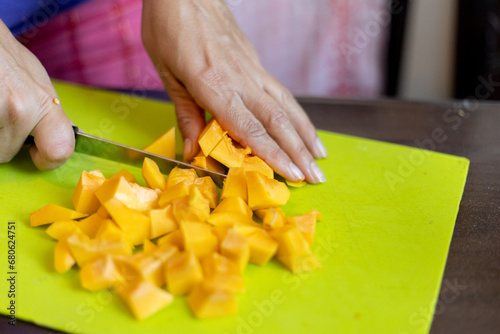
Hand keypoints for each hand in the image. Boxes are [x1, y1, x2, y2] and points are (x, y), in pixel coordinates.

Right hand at [0, 20, 73, 169]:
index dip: (48, 160)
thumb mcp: (39, 84)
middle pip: (7, 154)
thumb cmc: (6, 56)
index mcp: (44, 104)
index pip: (60, 150)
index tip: (37, 155)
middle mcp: (21, 109)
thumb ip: (48, 113)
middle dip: (3, 143)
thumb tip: (56, 137)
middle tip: (2, 118)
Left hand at [141, 0, 326, 182]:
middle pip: (277, 120)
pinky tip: (304, 127)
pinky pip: (281, 93)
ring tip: (321, 157)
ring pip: (286, 106)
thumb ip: (185, 114)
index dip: (273, 154)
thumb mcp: (167, 73)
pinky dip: (297, 114)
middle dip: (298, 152)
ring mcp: (252, 69)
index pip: (250, 127)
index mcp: (214, 85)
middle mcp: (241, 79)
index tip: (292, 175)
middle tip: (316, 178)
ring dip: (305, 134)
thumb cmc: (169, 28)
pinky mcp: (256, 63)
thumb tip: (192, 152)